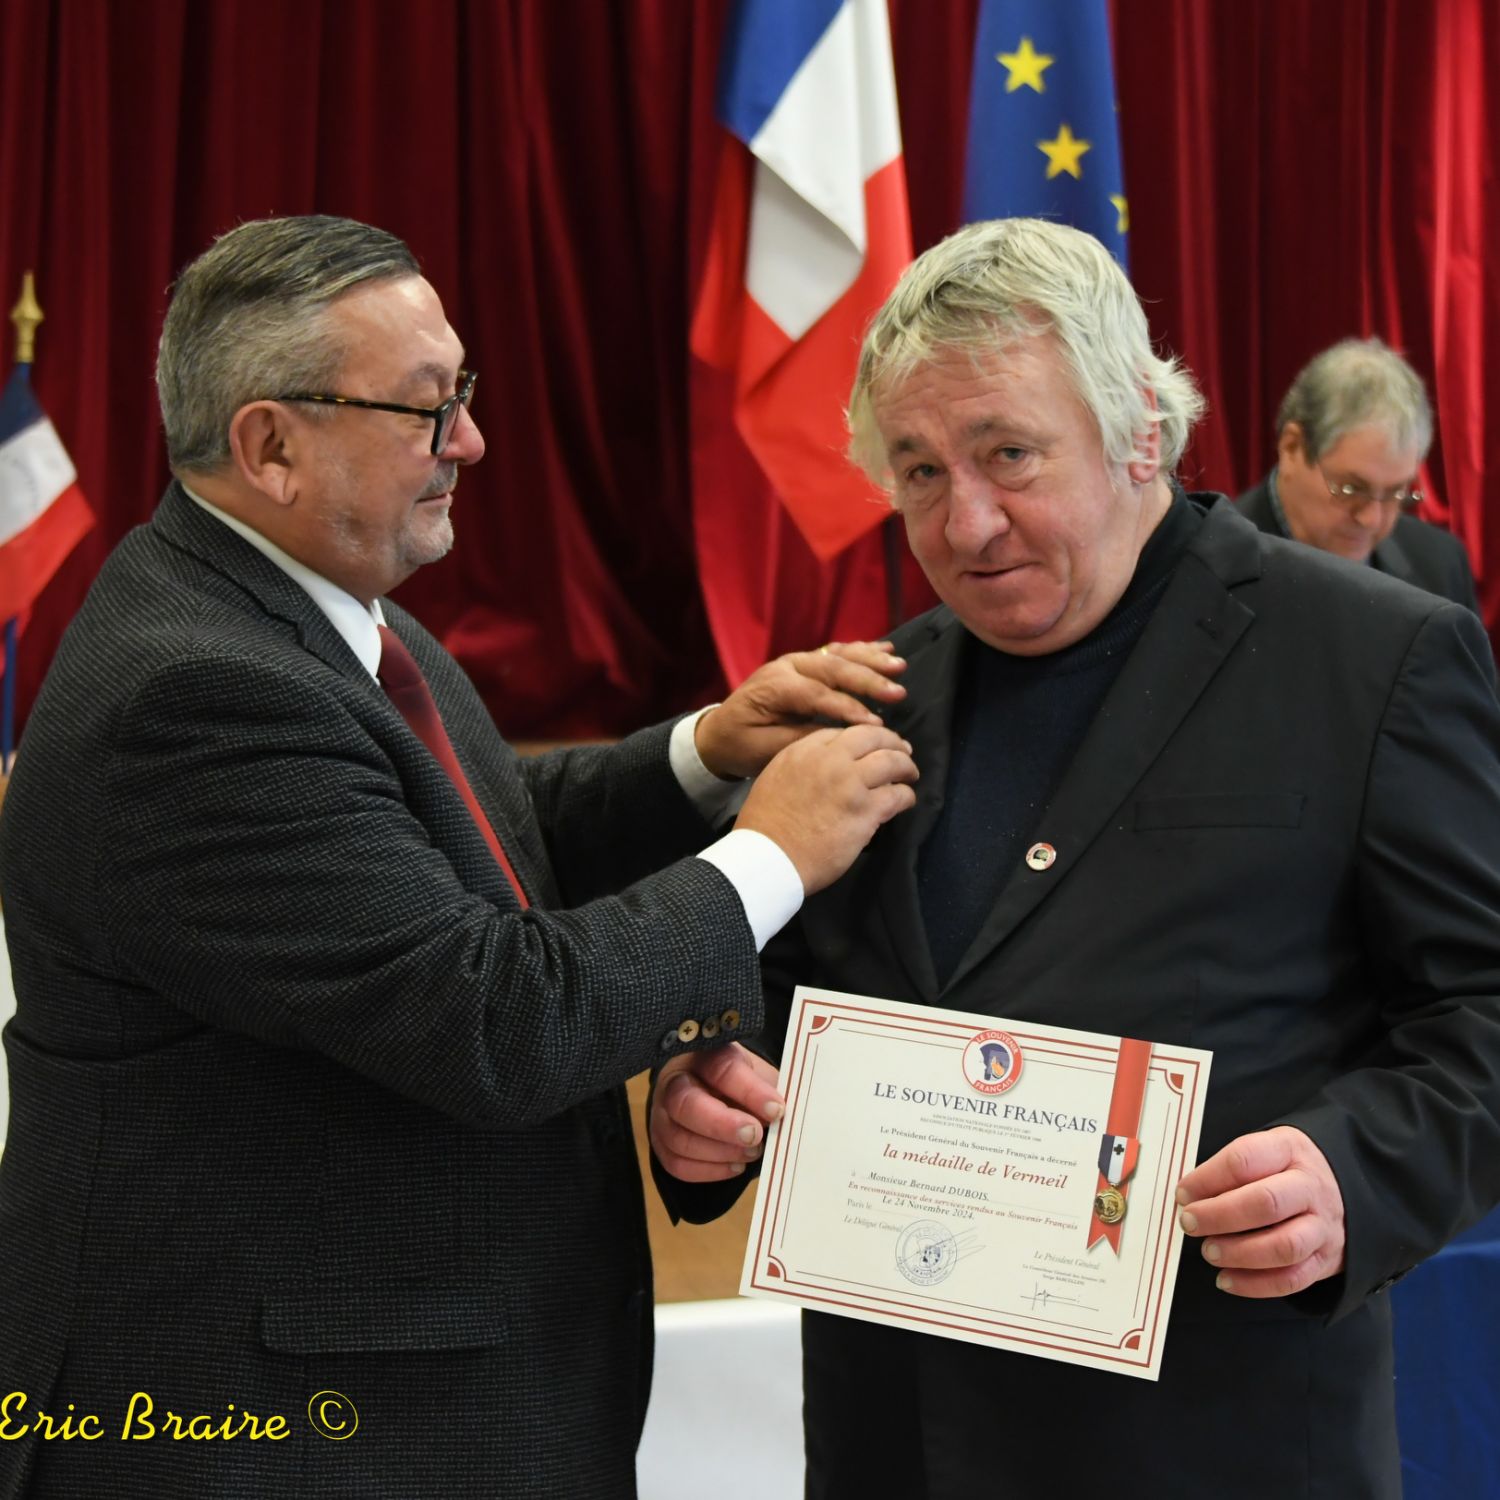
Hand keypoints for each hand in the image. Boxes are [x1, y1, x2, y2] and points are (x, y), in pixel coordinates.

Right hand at [651, 1044, 784, 1182]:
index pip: (721, 1068)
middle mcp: (676, 1081)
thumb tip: (781, 1115)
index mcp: (704, 1055)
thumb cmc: (740, 1083)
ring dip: (720, 1151)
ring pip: (679, 1138)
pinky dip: (708, 1170)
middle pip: (687, 1103)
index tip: (776, 1109)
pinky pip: (676, 1163)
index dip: (749, 1091)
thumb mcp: (758, 1075)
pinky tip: (735, 1165)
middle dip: (723, 1125)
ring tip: (752, 1152)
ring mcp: (662, 1113)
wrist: (714, 1092)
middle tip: (755, 1135)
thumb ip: (769, 1091)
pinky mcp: (660, 1142)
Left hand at [695, 640, 906, 780]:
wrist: (721, 731)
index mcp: (775, 686)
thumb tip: (842, 735)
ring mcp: (797, 661)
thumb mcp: (768, 749)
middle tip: (899, 692)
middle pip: (833, 668)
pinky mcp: (806, 663)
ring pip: (839, 655)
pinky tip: (887, 648)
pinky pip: (838, 652)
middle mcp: (787, 666)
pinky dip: (863, 650)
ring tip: (899, 666)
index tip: (876, 724)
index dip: (848, 709)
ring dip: (872, 659)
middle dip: (868, 680)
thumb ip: (804, 738)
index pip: (817, 695)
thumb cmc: (743, 744)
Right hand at [734, 722, 917, 892]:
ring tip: (910, 774)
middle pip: (873, 737)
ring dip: (906, 767)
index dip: (863, 738)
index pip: (843, 733)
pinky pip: (899, 795)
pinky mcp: (866, 811)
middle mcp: (830, 760)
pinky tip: (905, 800)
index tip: (871, 747)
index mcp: (804, 751)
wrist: (768, 857)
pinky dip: (906, 796)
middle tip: (902, 752)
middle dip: (892, 742)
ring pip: (893, 762)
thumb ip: (802, 765)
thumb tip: (825, 766)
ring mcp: (851, 784)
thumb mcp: (775, 778)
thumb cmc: (765, 825)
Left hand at [1175, 1125, 1345, 1297]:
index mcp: (1289, 1150)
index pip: (1244, 1160)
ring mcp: (1322, 1226)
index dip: (1207, 1178)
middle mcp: (1310, 1188)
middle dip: (1219, 1216)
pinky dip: (1255, 1284)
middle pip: (1265, 1203)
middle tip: (1190, 1222)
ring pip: (1283, 1246)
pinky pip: (1292, 1279)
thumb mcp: (1267, 1150)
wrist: (1346, 1187)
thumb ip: (1232, 1169)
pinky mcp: (1325, 1260)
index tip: (1183, 1193)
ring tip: (1209, 1251)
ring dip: (1238, 1253)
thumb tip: (1189, 1195)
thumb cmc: (1289, 1169)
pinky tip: (1227, 1279)